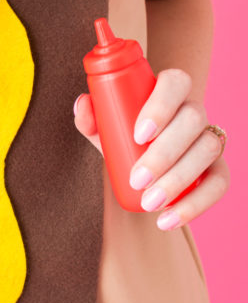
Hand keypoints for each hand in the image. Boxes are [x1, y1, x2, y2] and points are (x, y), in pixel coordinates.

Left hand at [73, 68, 229, 229]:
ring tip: (149, 202)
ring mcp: (209, 139)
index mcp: (169, 92)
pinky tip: (167, 219)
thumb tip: (83, 104)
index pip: (175, 82)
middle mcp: (194, 112)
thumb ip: (91, 117)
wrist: (141, 164)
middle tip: (137, 178)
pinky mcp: (217, 169)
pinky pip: (219, 184)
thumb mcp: (105, 129)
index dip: (161, 105)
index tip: (138, 134)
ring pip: (208, 149)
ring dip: (178, 179)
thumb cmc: (124, 137)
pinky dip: (196, 204)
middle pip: (193, 119)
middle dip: (165, 152)